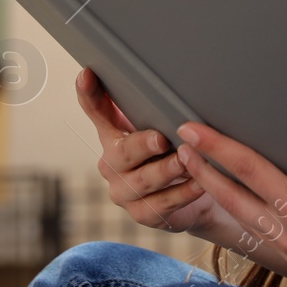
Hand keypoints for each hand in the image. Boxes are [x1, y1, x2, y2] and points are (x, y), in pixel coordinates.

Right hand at [75, 68, 218, 235]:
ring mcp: (124, 191)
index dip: (89, 94)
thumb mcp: (159, 126)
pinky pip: (162, 204)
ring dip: (168, 170)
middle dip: (143, 145)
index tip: (86, 74)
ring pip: (144, 181)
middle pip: (123, 152)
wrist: (190, 196)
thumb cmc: (170, 153)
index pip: (96, 111)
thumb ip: (152, 106)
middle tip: (162, 139)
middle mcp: (111, 163)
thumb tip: (164, 73)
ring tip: (187, 161)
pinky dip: (183, 193)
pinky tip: (199, 185)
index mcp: (113, 135)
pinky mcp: (142, 214)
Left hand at [173, 121, 286, 286]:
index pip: (247, 168)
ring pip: (243, 220)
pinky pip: (265, 237)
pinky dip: (247, 216)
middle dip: (203, 171)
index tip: (190, 129)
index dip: (214, 146)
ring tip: (201, 171)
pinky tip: (240, 202)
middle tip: (182, 146)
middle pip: (232, 198)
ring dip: (219, 194)